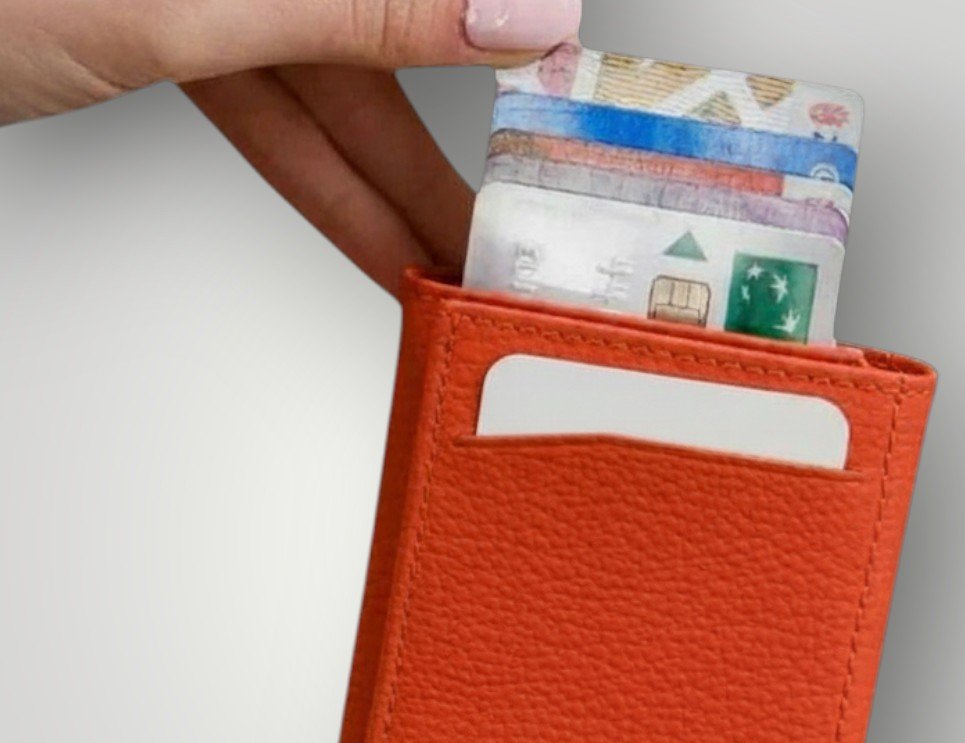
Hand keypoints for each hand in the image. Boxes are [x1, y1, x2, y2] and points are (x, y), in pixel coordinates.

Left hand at [0, 0, 580, 293]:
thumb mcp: (193, 4)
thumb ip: (363, 10)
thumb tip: (512, 10)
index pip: (424, 2)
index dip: (496, 47)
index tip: (562, 113)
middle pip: (382, 67)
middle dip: (444, 165)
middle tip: (508, 239)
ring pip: (333, 109)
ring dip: (389, 196)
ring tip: (451, 268)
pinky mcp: (177, 35)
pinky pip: (276, 126)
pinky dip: (324, 185)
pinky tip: (374, 233)